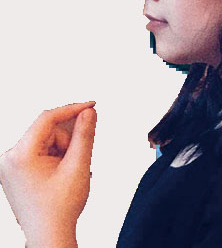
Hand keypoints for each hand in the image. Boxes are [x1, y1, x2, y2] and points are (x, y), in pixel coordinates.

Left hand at [0, 101, 96, 244]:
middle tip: (80, 156)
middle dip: (69, 139)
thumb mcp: (78, 166)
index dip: (73, 109)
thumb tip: (89, 112)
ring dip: (64, 148)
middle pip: (48, 130)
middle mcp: (10, 157)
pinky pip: (42, 149)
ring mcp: (11, 164)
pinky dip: (57, 155)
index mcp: (20, 155)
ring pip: (47, 139)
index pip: (48, 118)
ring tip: (70, 170)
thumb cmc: (60, 208)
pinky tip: (63, 170)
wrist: (49, 235)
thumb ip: (84, 134)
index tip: (92, 106)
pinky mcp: (17, 169)